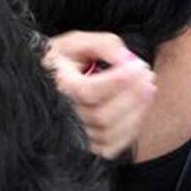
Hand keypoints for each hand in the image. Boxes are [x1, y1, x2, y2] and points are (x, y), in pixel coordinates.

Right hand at [43, 31, 156, 159]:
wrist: (42, 83)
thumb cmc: (61, 61)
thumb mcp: (76, 43)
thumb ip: (104, 45)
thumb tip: (128, 59)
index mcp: (58, 88)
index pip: (89, 92)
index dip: (117, 81)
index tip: (138, 65)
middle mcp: (62, 117)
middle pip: (102, 116)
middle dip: (132, 95)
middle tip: (147, 75)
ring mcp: (72, 136)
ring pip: (109, 133)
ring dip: (136, 111)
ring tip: (148, 89)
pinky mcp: (83, 146)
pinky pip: (110, 148)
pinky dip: (130, 131)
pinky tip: (139, 110)